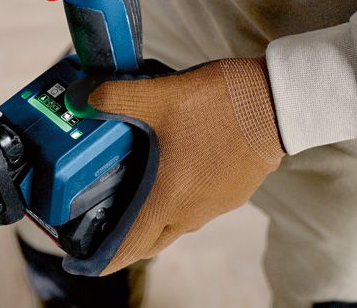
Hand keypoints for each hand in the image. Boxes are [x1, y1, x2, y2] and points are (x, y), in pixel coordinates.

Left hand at [64, 58, 284, 275]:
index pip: (129, 247)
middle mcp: (192, 212)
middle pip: (150, 240)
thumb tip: (79, 99)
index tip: (81, 261)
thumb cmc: (220, 105)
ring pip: (174, 224)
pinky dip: (176, 201)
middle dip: (124, 239)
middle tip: (100, 222)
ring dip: (151, 217)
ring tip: (130, 191)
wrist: (277, 102)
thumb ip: (114, 98)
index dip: (102, 258)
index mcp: (169, 199)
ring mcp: (215, 205)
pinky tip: (169, 170)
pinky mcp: (233, 192)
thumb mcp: (159, 95)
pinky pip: (196, 208)